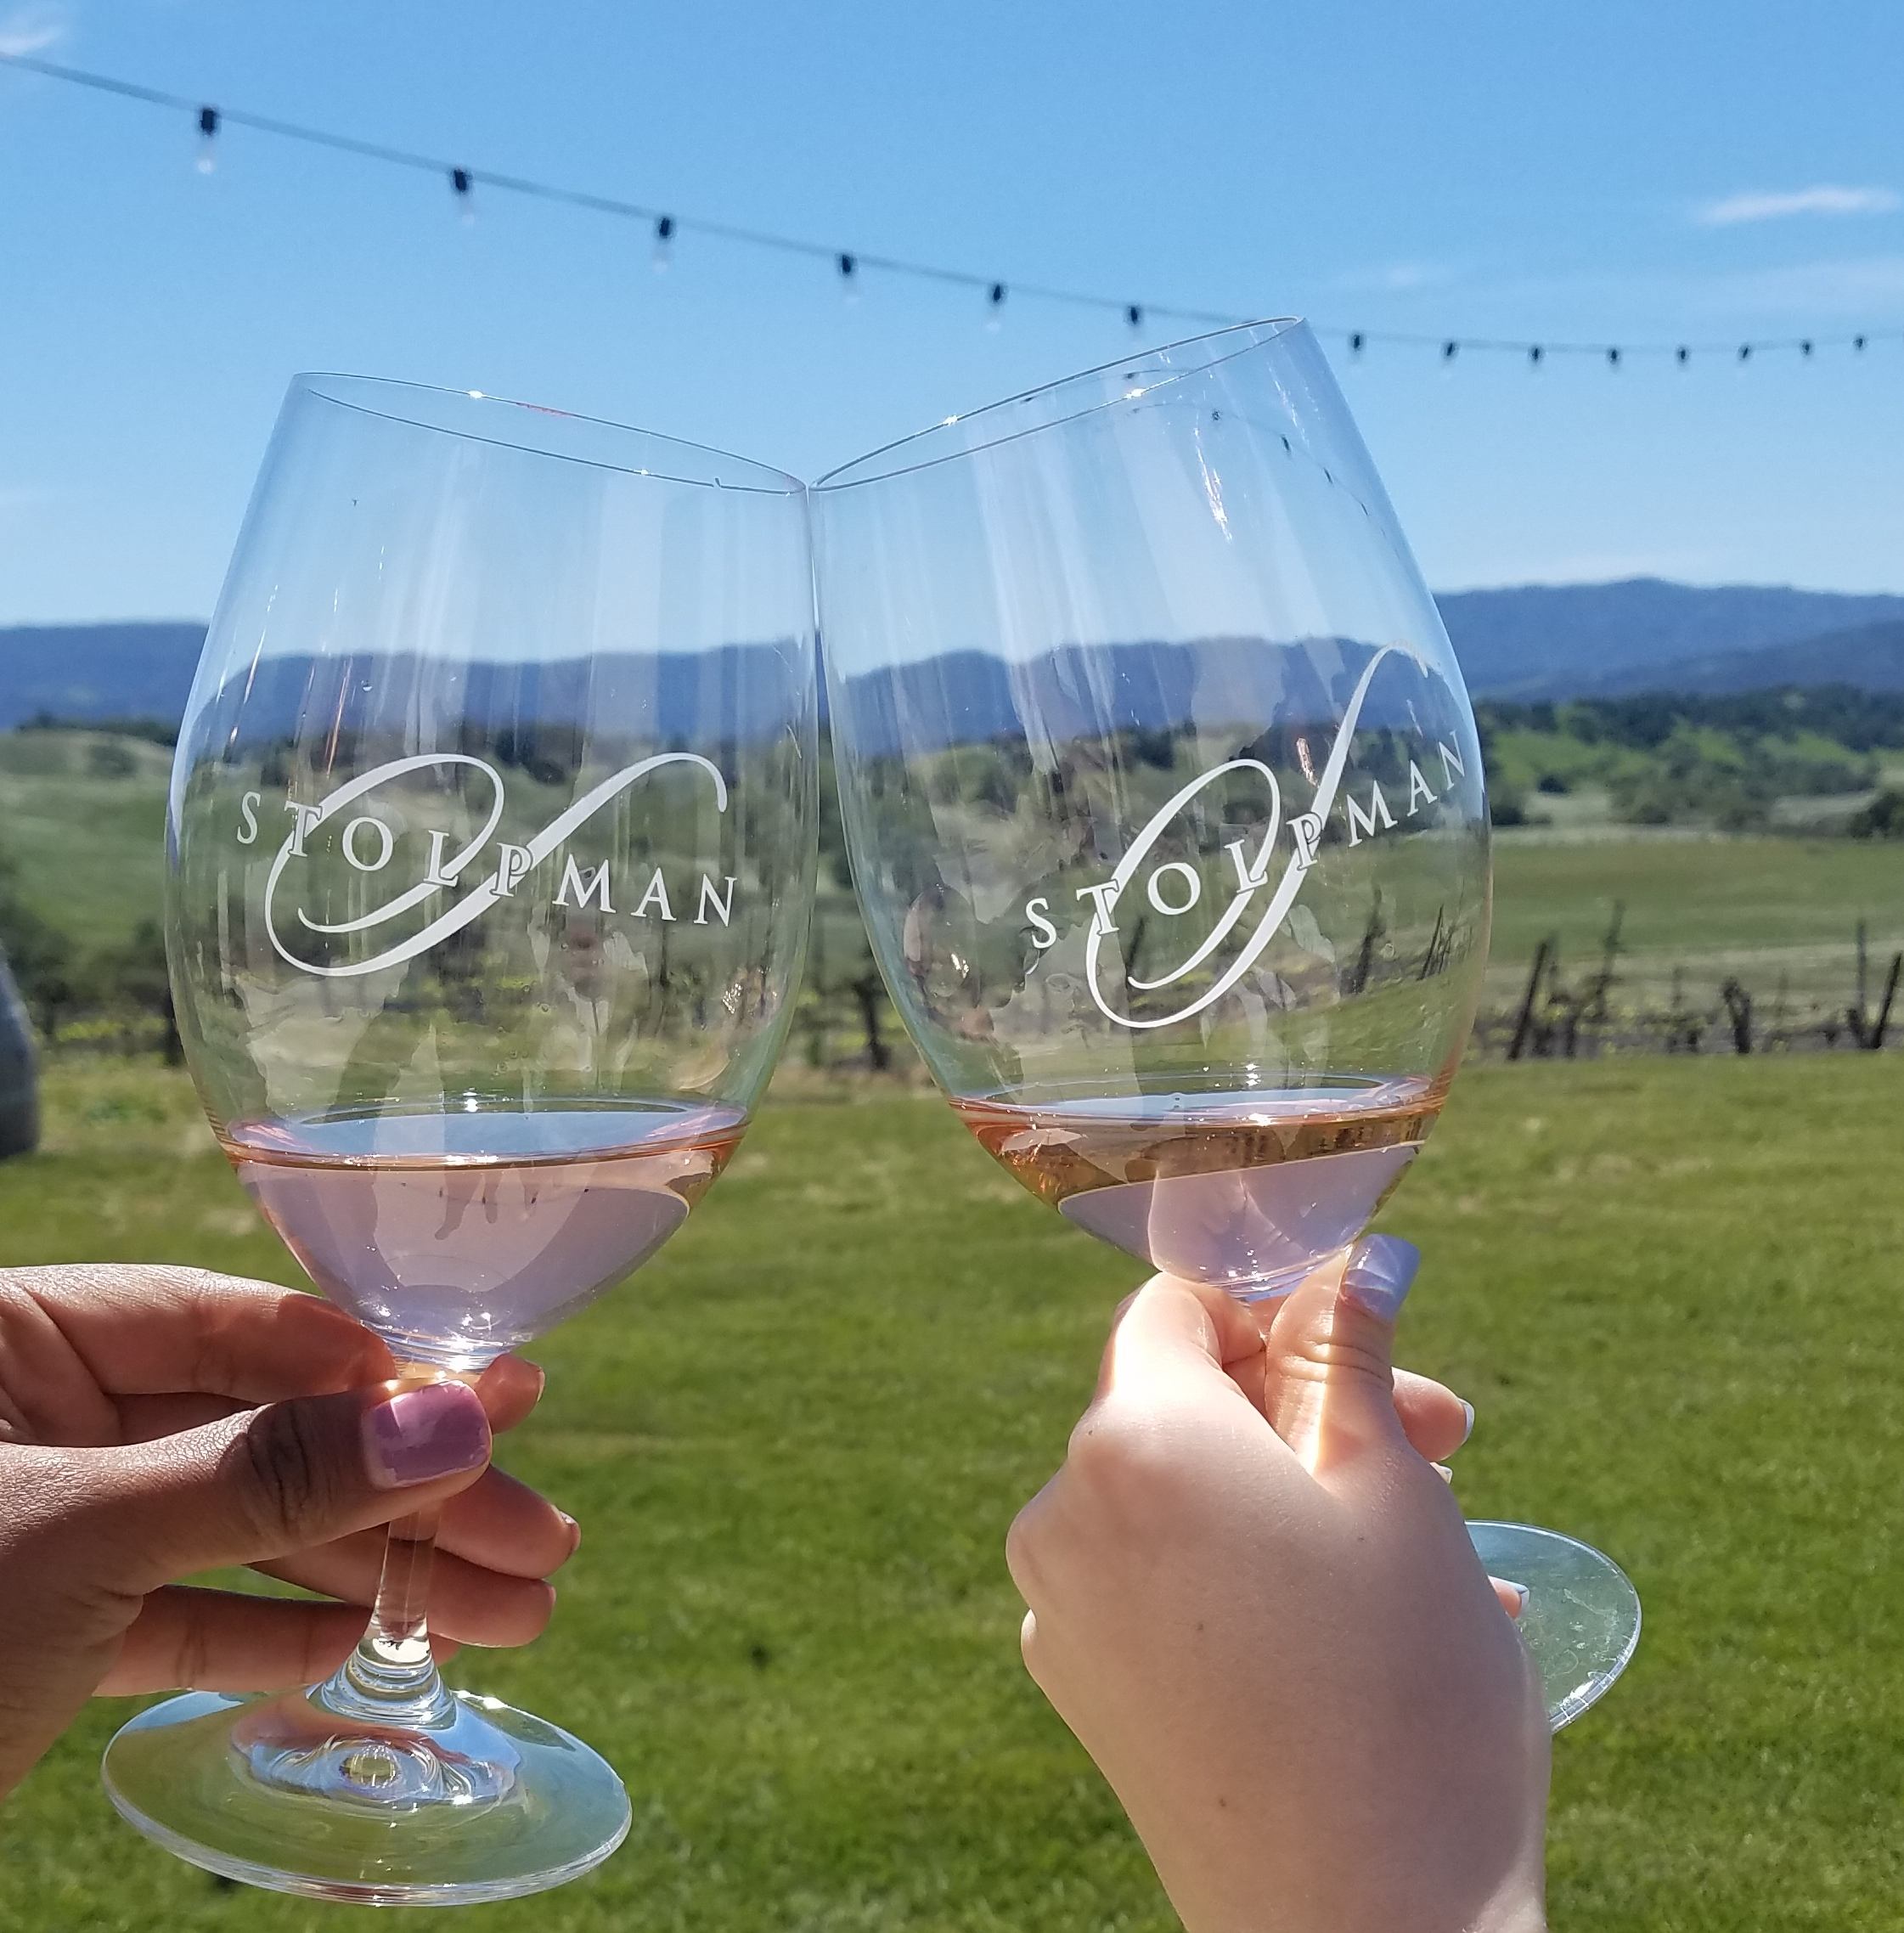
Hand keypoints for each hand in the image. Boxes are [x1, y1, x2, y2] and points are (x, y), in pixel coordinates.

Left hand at [0, 1265, 577, 1800]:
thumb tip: (452, 1425)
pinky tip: (374, 1642)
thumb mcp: (82, 1534)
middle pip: (257, 1435)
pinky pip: (178, 1615)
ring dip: (369, 1576)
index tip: (493, 1408)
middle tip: (537, 1535)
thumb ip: (266, 1476)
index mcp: (15, 1337)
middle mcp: (35, 1416)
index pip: (230, 1324)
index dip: (371, 1369)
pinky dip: (272, 1634)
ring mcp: (41, 1525)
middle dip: (401, 1496)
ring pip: (233, 1533)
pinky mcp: (35, 1633)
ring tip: (507, 1612)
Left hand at [1006, 1242, 1549, 1932]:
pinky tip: (1358, 1624)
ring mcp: (1062, 1607)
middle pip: (1182, 1402)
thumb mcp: (1394, 1485)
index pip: (1176, 1309)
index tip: (1373, 1356)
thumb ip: (1350, 1349)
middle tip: (1446, 1445)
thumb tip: (1356, 1256)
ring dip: (1296, 1496)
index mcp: (1131, 1438)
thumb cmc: (1402, 1691)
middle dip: (1309, 1409)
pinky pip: (1163, 1583)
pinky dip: (1249, 1574)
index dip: (1276, 1312)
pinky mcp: (1083, 1688)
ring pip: (1184, 1496)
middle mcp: (1063, 1512)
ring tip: (1424, 1550)